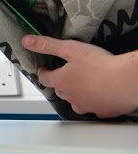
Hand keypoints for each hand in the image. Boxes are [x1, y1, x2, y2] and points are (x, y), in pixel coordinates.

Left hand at [23, 35, 137, 117]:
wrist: (126, 81)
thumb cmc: (100, 65)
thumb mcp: (70, 49)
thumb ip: (47, 45)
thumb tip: (27, 41)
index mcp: (61, 81)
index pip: (44, 78)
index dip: (44, 72)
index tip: (45, 69)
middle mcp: (71, 97)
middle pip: (60, 91)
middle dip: (61, 84)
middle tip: (66, 76)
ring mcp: (87, 106)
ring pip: (76, 103)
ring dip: (76, 97)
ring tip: (81, 88)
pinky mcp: (103, 112)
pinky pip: (95, 110)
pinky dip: (95, 104)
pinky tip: (100, 98)